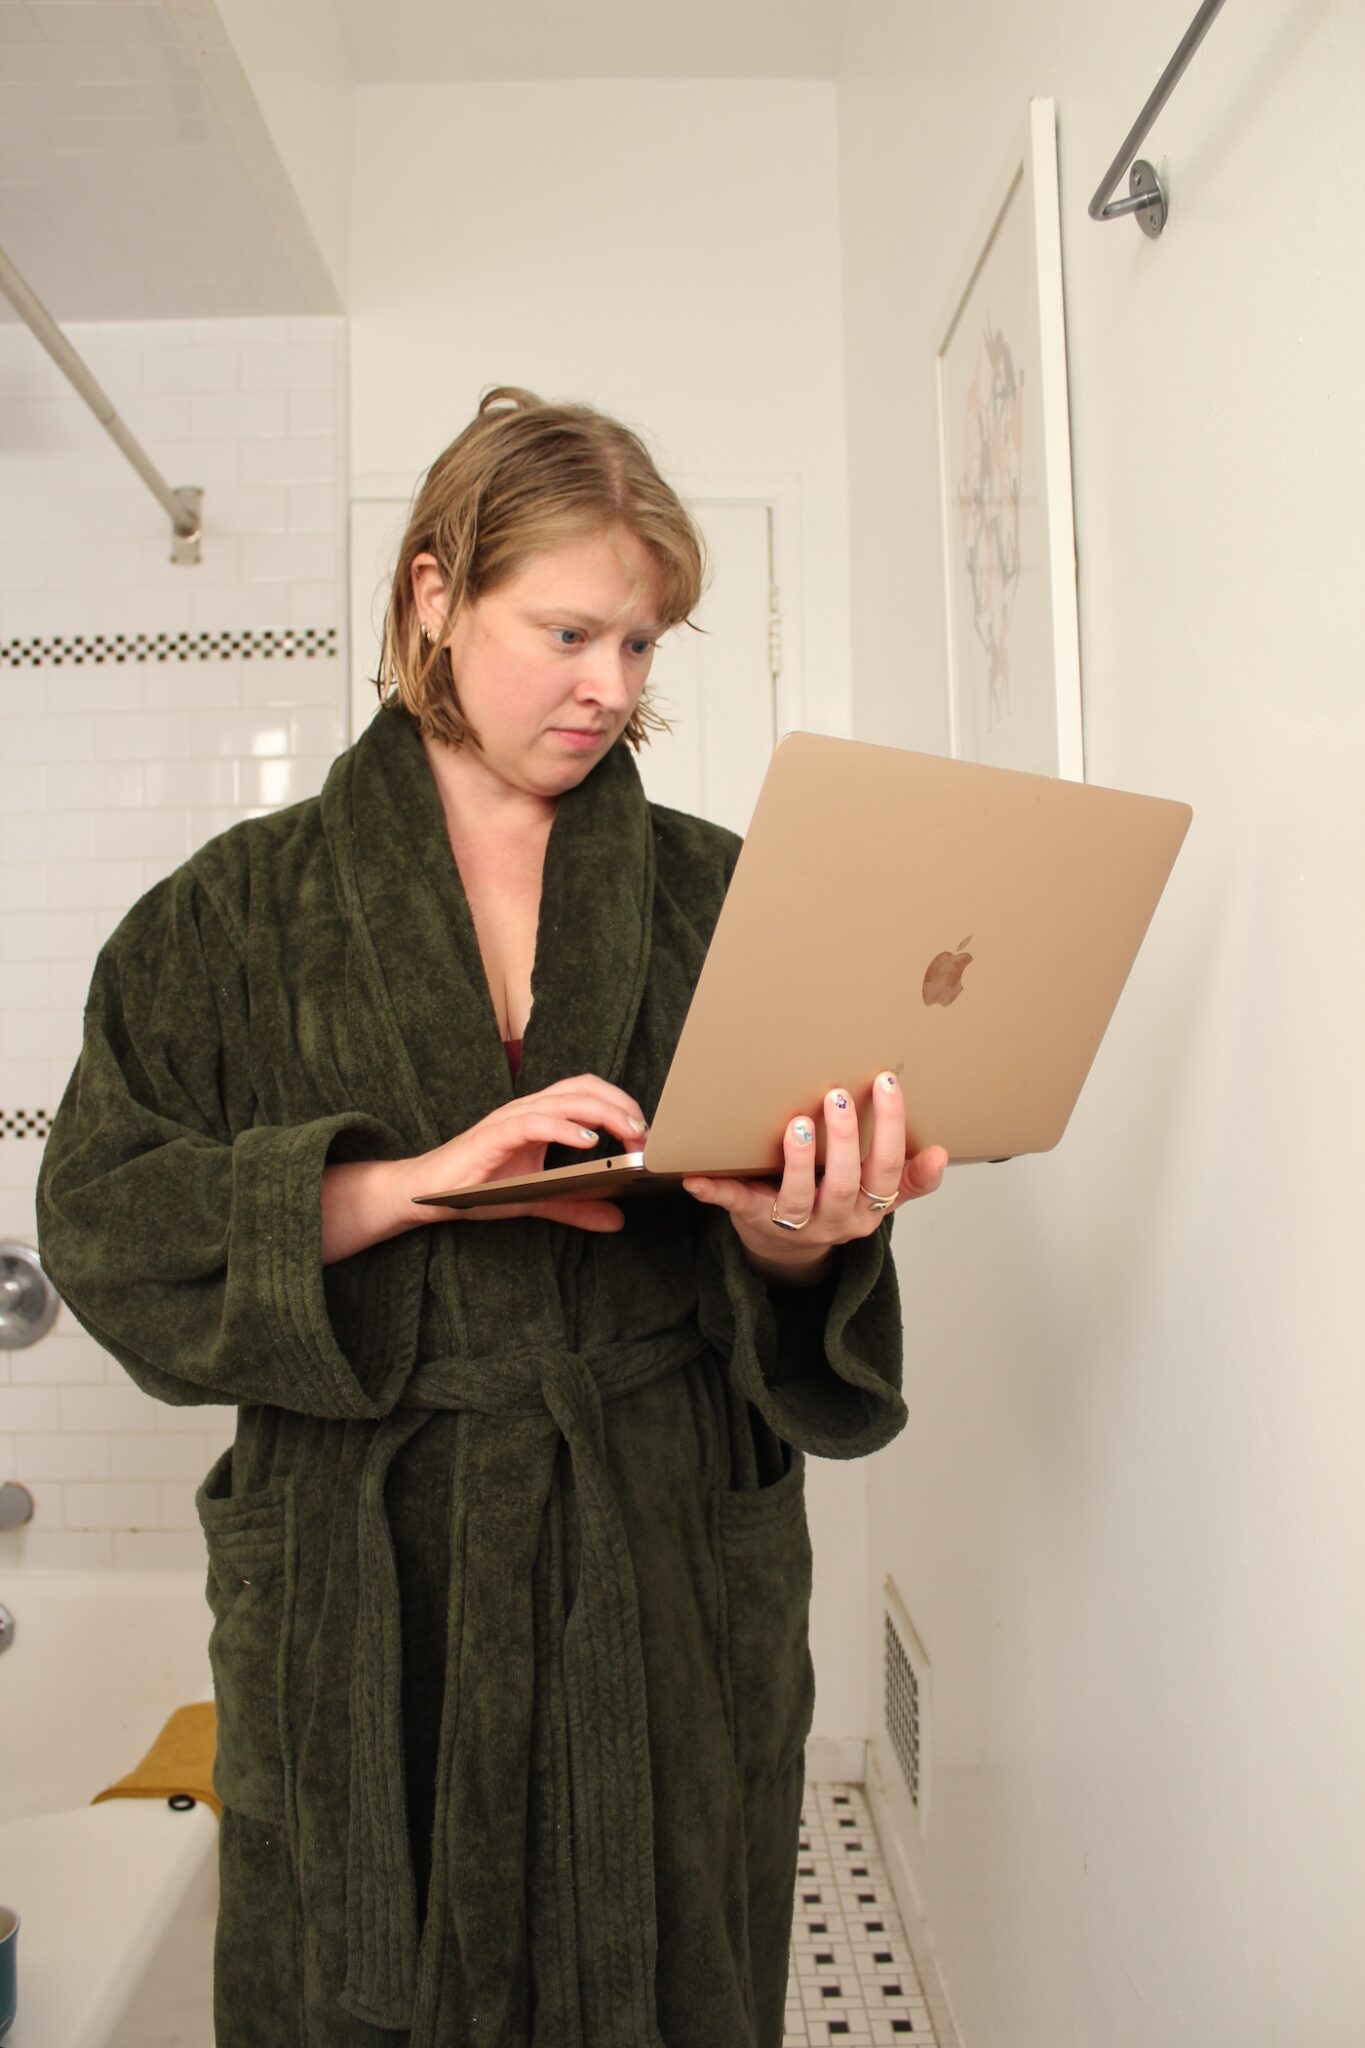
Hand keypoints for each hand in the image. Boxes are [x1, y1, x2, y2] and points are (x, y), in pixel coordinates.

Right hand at [405, 1073, 649, 1232]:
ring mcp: (510, 1119)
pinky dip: (565, 1129)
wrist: (429, 1194)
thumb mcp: (539, 1199)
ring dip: (602, 1113)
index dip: (620, 1103)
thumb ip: (577, 1206)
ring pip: (564, 1100)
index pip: (587, 1092)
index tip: (646, 1131)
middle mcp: (528, 1109)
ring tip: (629, 1133)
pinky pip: (534, 1122)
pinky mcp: (494, 1136)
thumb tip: (619, 1219)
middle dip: (621, 1105)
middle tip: (647, 1132)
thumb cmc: (479, 1188)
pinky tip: (588, 1142)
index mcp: (540, 1116)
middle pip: (583, 1088)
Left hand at [682, 1071, 946, 1280]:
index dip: (889, 1129)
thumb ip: (909, 1178)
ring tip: (797, 1125)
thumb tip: (939, 1154)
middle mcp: (834, 1220)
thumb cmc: (836, 1204)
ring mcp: (793, 1223)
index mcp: (867, 1209)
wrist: (788, 1250)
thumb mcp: (878, 1196)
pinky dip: (716, 1192)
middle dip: (842, 1142)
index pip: (886, 1171)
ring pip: (797, 1199)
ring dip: (797, 1162)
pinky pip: (736, 1206)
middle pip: (843, 1185)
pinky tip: (698, 1177)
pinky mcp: (752, 1219)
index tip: (887, 1084)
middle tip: (836, 1097)